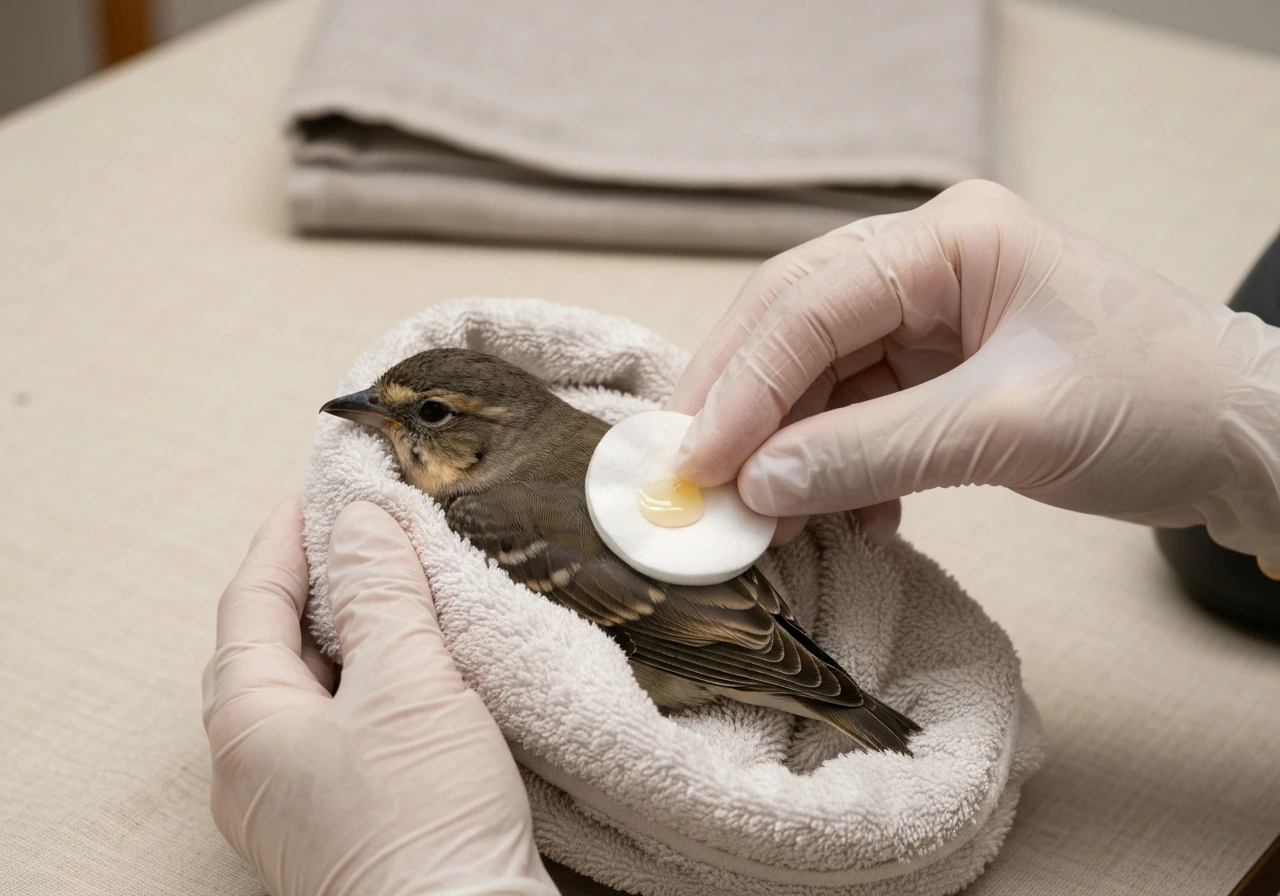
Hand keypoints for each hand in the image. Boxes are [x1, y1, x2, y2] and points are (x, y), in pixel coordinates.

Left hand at [202, 498, 555, 895]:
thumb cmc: (422, 822)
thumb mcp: (406, 685)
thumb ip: (382, 596)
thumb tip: (360, 523)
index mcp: (248, 727)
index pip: (251, 605)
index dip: (286, 541)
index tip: (319, 494)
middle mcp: (256, 768)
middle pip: (273, 648)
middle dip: (316, 586)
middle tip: (361, 534)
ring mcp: (299, 802)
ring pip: (314, 692)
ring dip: (353, 634)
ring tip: (401, 588)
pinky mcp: (348, 823)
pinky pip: (346, 730)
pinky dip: (377, 684)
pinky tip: (422, 670)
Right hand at [671, 180, 1279, 561]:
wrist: (1243, 441)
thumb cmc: (1155, 401)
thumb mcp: (1008, 426)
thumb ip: (873, 452)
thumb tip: (757, 486)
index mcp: (950, 239)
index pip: (810, 303)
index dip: (743, 385)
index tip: (697, 461)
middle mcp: (926, 266)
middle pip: (794, 326)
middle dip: (741, 406)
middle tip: (690, 478)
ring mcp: (929, 319)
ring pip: (816, 378)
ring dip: (782, 450)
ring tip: (757, 519)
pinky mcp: (935, 373)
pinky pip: (854, 416)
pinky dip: (832, 468)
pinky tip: (830, 518)